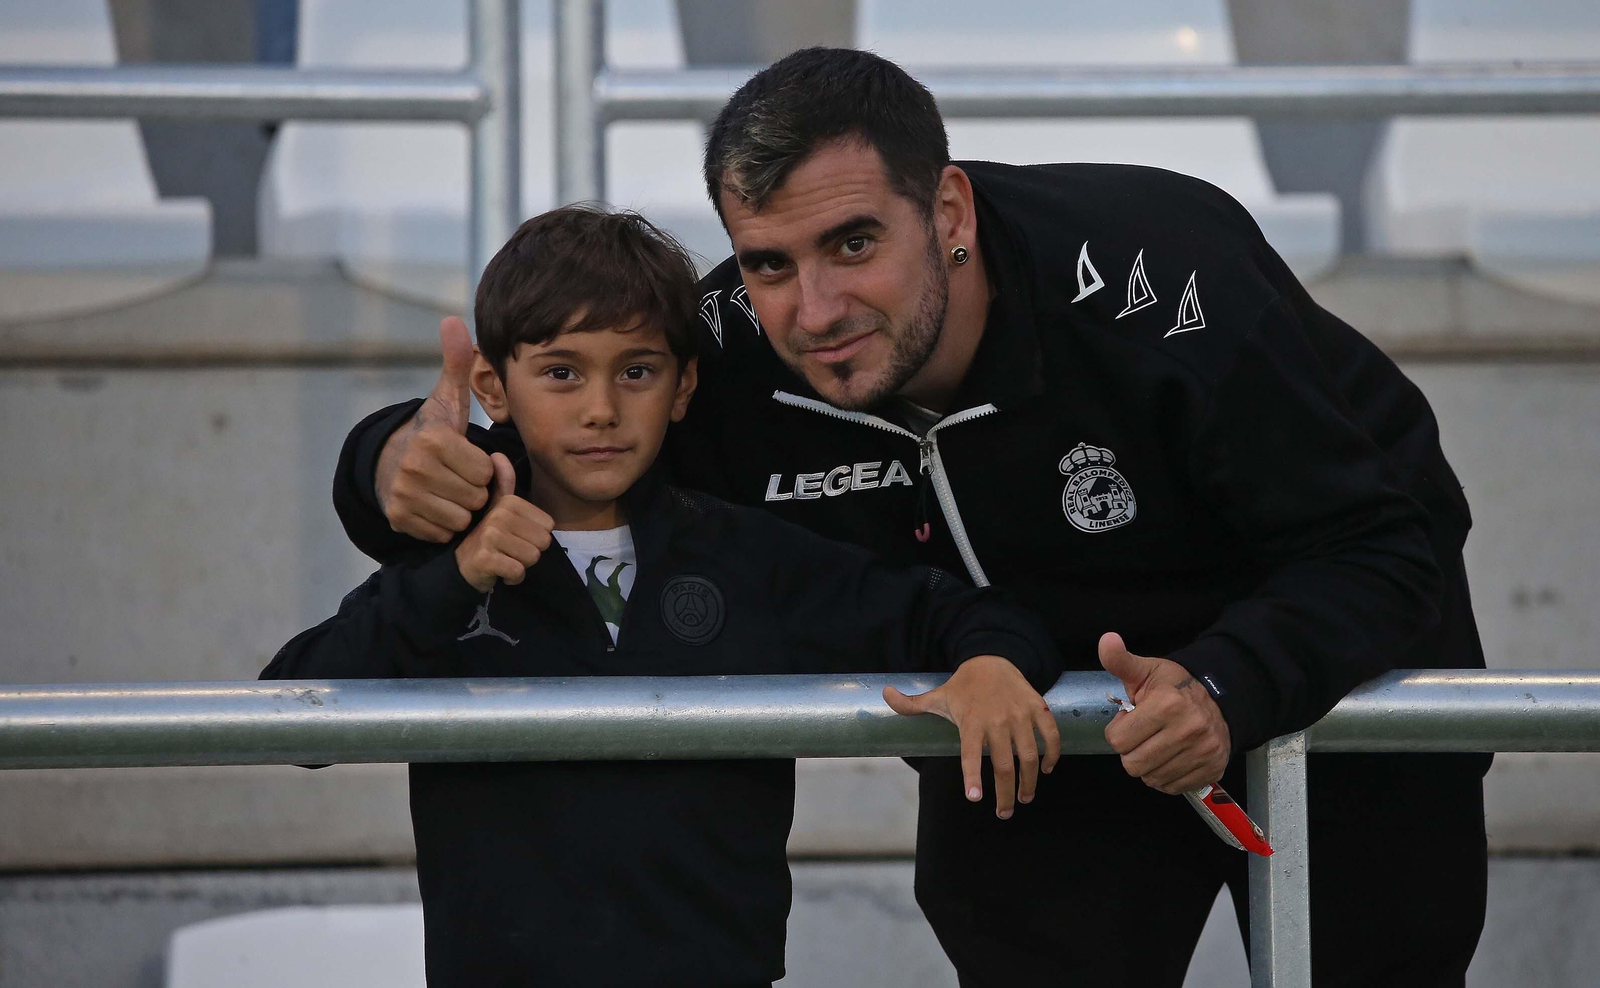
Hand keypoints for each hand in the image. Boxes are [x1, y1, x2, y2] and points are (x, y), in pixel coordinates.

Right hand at [375, 316, 495, 541]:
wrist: (389, 463)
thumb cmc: (431, 433)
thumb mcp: (447, 400)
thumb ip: (456, 363)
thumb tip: (453, 320)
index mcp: (432, 440)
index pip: (484, 471)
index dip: (482, 467)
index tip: (467, 458)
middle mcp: (413, 468)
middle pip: (475, 496)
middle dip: (473, 490)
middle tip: (459, 477)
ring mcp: (403, 496)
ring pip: (461, 518)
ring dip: (461, 509)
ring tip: (449, 491)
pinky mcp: (399, 520)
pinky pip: (443, 532)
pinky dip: (444, 524)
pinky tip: (436, 506)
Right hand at [454, 452, 554, 591]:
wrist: (463, 565)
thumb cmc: (488, 537)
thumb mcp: (498, 508)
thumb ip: (504, 484)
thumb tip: (498, 454)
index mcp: (508, 502)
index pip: (548, 527)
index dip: (535, 536)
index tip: (515, 537)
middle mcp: (498, 515)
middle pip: (543, 542)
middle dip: (530, 552)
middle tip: (510, 550)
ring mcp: (491, 537)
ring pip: (532, 557)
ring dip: (521, 565)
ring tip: (505, 559)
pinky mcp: (486, 559)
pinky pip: (518, 571)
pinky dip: (513, 577)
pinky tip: (500, 571)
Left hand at [884, 655, 1060, 819]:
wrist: (991, 657)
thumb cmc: (963, 686)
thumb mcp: (937, 695)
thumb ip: (911, 704)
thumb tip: (884, 695)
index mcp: (971, 721)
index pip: (971, 753)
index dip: (973, 776)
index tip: (974, 798)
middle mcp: (997, 720)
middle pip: (1005, 764)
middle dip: (1006, 794)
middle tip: (1004, 813)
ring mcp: (1020, 714)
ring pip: (1030, 755)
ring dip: (1030, 781)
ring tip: (1025, 797)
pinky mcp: (1038, 708)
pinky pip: (1051, 735)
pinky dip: (1053, 754)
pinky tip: (1048, 769)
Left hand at [1100, 632, 1230, 793]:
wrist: (1219, 701)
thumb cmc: (1173, 687)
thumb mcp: (1146, 670)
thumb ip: (1120, 660)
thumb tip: (1106, 639)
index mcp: (1167, 704)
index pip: (1118, 741)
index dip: (1119, 731)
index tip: (1131, 719)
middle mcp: (1189, 730)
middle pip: (1133, 765)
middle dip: (1131, 751)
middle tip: (1143, 736)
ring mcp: (1203, 752)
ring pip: (1151, 779)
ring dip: (1148, 765)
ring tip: (1157, 745)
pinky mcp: (1212, 770)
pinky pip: (1171, 788)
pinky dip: (1166, 776)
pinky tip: (1171, 757)